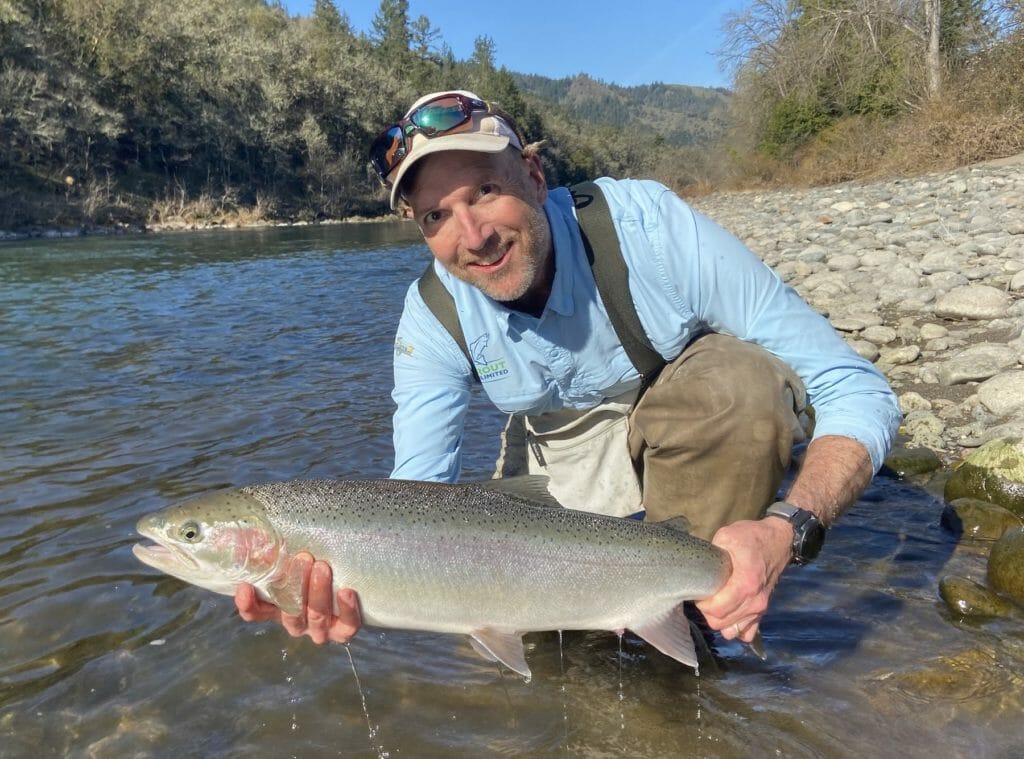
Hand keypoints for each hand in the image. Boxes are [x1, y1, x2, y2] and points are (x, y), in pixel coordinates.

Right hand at [234, 551, 361, 643]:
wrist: (354, 580)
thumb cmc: (316, 565)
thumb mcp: (292, 557)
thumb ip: (272, 551)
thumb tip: (254, 537)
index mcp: (279, 607)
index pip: (256, 613)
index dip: (248, 604)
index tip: (246, 586)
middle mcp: (298, 622)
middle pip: (291, 615)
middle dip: (295, 586)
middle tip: (302, 559)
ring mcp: (321, 628)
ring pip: (316, 618)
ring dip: (318, 592)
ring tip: (322, 567)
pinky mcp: (345, 629)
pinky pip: (346, 625)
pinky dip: (346, 609)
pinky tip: (346, 591)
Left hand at [695, 517, 791, 644]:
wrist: (778, 541)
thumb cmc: (752, 537)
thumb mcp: (727, 536)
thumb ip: (712, 554)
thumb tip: (698, 569)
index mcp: (745, 583)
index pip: (717, 610)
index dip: (702, 604)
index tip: (699, 593)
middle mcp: (755, 601)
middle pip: (721, 623)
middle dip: (708, 612)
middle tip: (705, 596)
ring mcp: (760, 608)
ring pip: (732, 630)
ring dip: (720, 620)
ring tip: (716, 603)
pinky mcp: (762, 611)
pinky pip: (747, 633)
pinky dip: (735, 627)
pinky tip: (729, 613)